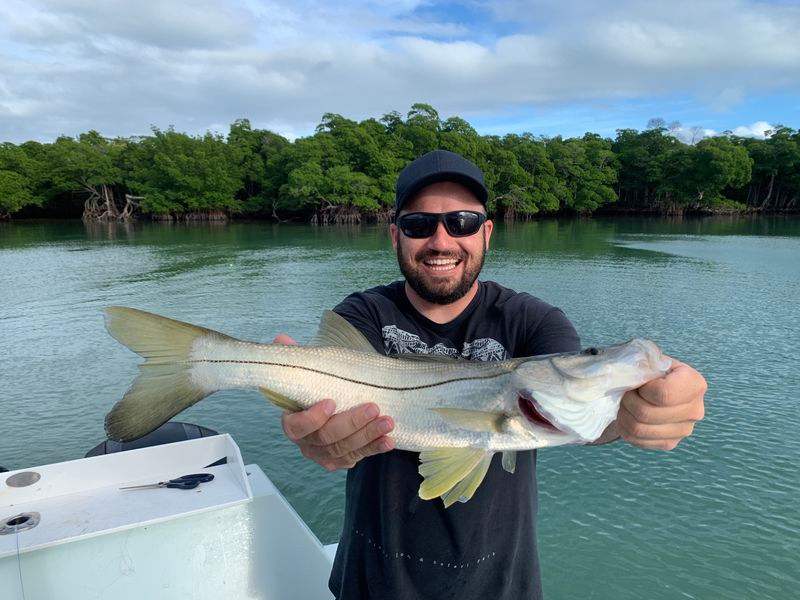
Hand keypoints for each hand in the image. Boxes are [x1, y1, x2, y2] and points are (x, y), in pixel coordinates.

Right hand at [272, 333, 395, 470]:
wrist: (333, 406)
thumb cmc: (320, 388)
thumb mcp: (310, 372)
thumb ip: (297, 358)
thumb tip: (282, 339)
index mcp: (292, 422)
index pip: (297, 426)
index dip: (313, 418)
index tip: (331, 402)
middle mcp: (306, 443)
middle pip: (327, 438)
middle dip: (352, 423)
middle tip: (373, 408)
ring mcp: (324, 454)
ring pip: (345, 449)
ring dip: (368, 435)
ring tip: (388, 422)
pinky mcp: (342, 460)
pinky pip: (357, 457)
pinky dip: (374, 448)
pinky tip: (388, 440)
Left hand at [617, 357, 706, 450]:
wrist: (654, 385)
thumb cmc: (651, 369)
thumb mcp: (648, 359)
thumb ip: (640, 365)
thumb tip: (627, 377)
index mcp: (695, 383)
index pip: (663, 394)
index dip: (643, 389)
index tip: (639, 383)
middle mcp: (695, 409)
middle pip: (647, 413)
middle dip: (627, 401)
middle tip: (625, 393)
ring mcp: (684, 429)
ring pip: (640, 429)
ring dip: (624, 415)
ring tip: (624, 404)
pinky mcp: (671, 443)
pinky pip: (639, 441)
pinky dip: (625, 429)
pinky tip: (628, 417)